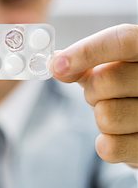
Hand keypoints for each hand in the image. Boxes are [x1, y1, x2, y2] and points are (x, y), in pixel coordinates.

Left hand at [50, 24, 137, 166]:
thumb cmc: (132, 90)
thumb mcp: (114, 67)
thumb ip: (86, 63)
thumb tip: (56, 62)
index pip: (122, 40)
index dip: (86, 51)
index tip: (57, 66)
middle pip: (105, 81)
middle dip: (92, 91)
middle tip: (103, 95)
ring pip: (106, 116)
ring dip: (101, 117)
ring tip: (119, 113)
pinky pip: (109, 147)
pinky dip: (105, 143)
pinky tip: (120, 135)